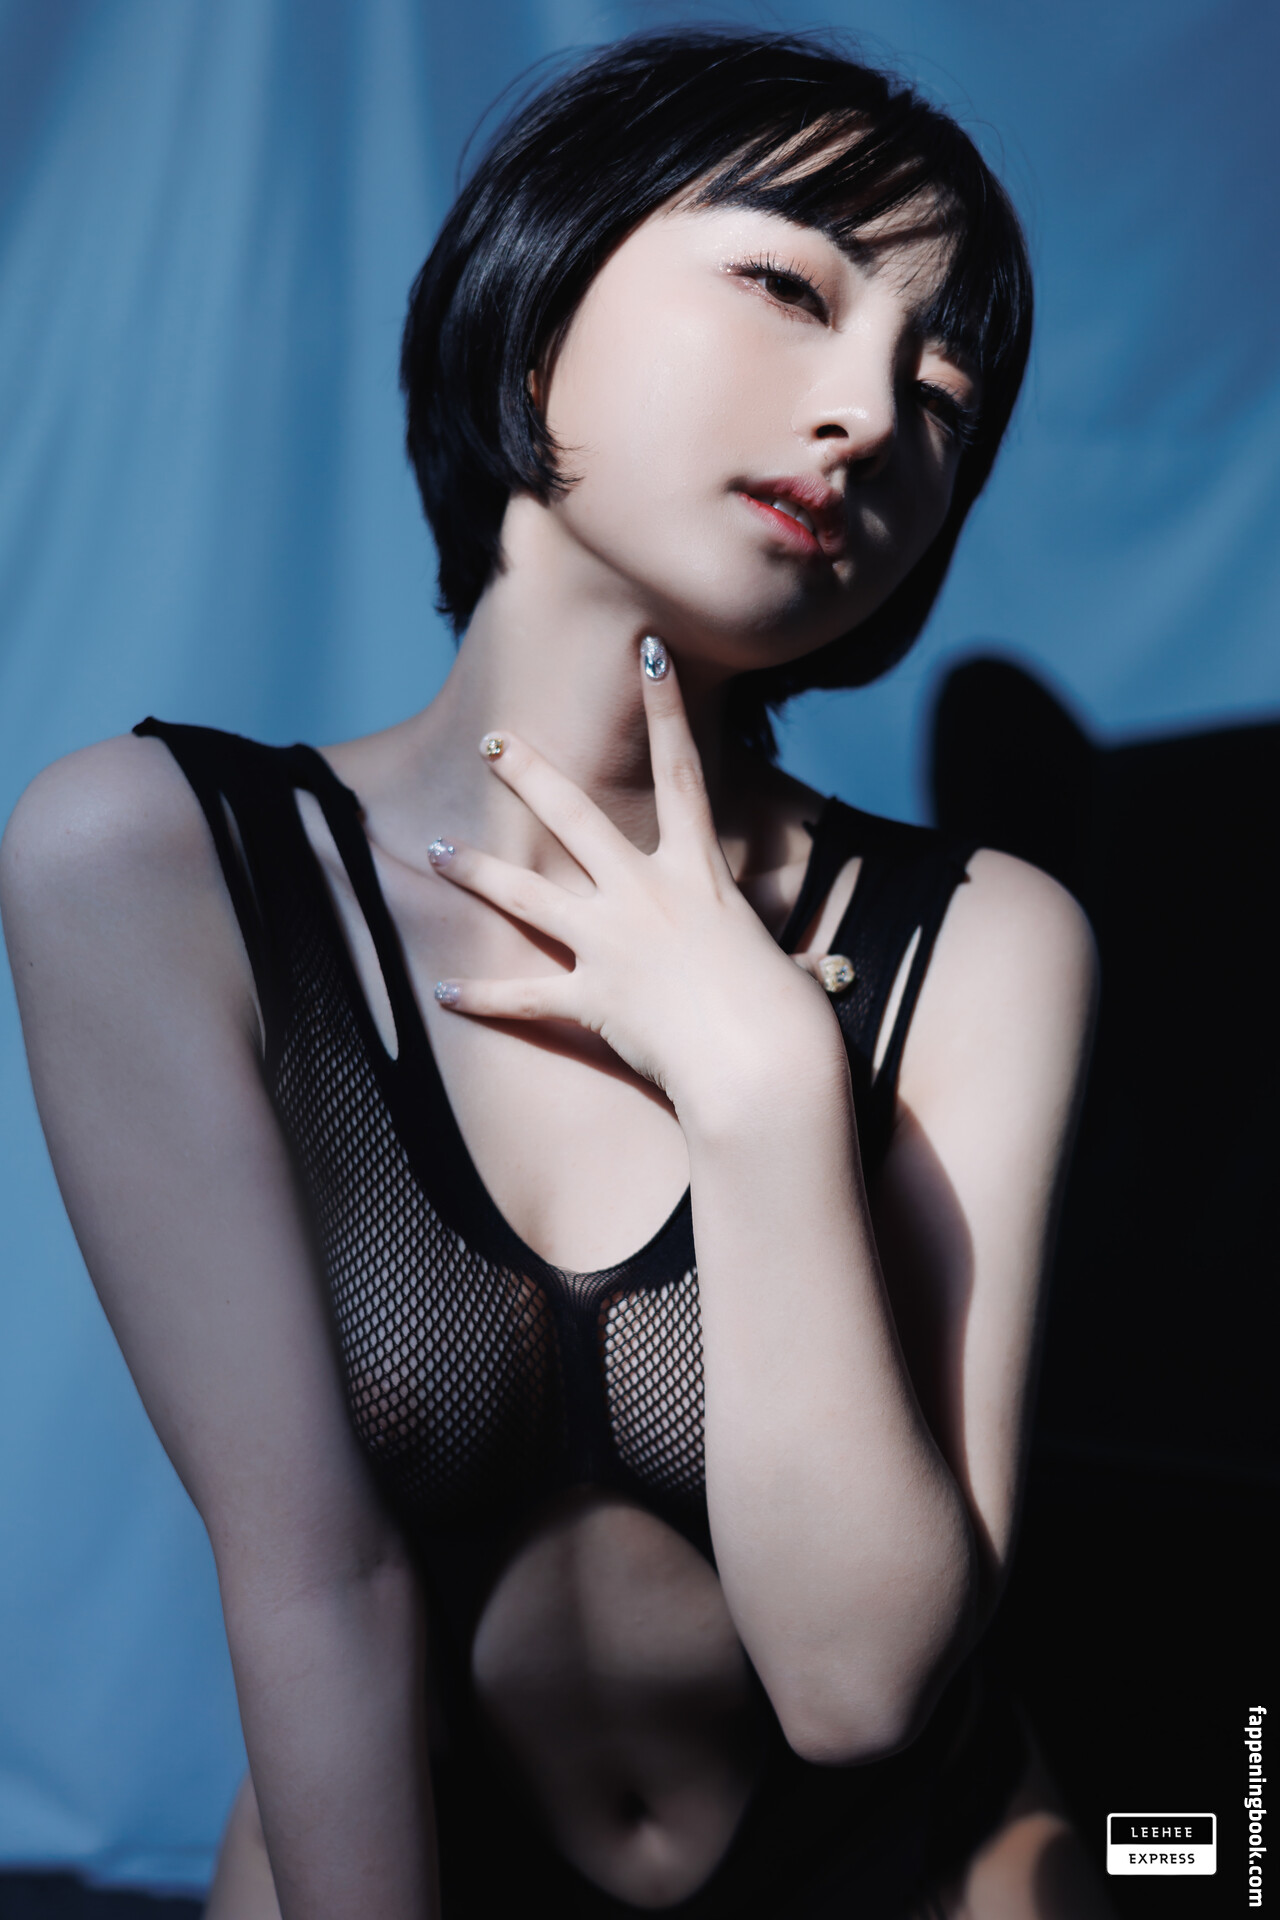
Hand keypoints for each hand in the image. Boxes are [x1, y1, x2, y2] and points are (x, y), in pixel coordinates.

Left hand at [427, 638, 840, 1118]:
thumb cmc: (792, 1023)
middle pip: (574, 817)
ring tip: (432, 849)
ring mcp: (612, 944)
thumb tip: (828, 970)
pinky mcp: (591, 998)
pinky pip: (523, 996)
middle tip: (492, 741)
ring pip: (526, 894)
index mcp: (700, 875)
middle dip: (529, 774)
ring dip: (476, 870)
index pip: (683, 772)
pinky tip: (441, 994)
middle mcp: (646, 896)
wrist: (764, 1069)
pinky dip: (481, 999)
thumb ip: (794, 961)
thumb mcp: (792, 971)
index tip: (646, 651)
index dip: (666, 707)